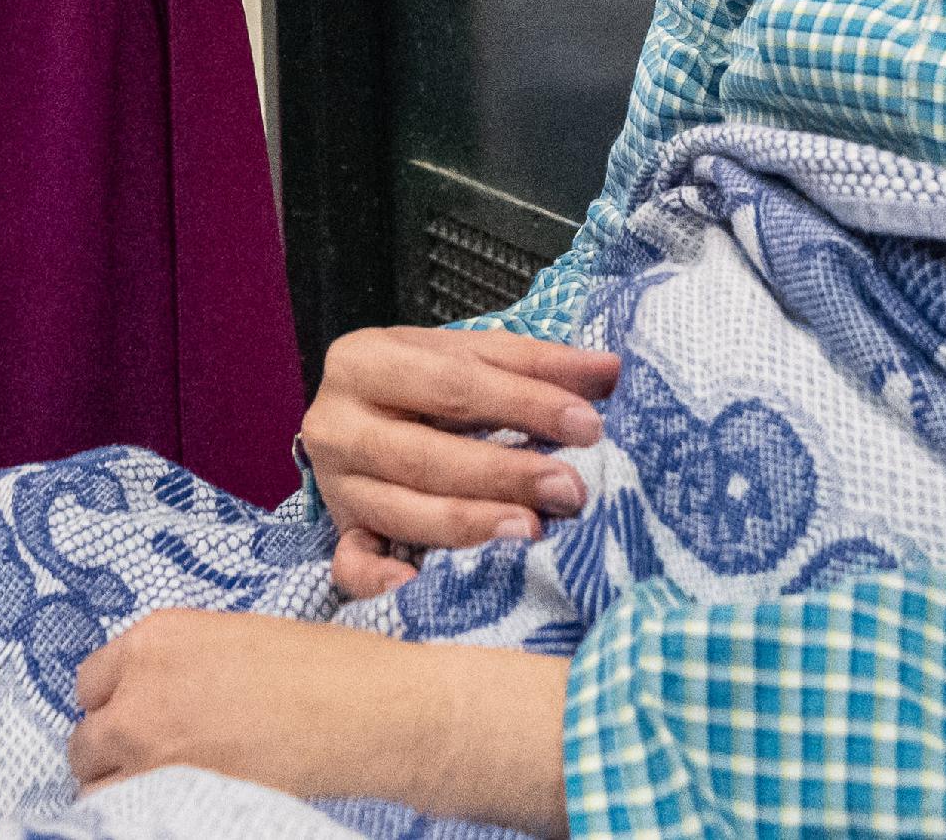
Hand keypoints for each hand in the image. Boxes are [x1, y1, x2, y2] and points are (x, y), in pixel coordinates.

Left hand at [71, 611, 569, 835]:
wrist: (372, 709)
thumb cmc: (325, 669)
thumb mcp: (237, 640)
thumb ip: (182, 666)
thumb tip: (159, 699)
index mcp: (157, 636)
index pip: (94, 682)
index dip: (118, 707)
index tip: (139, 725)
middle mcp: (139, 686)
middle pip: (88, 737)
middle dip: (112, 753)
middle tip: (150, 766)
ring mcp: (152, 745)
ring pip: (97, 784)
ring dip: (121, 789)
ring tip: (162, 794)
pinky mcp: (173, 790)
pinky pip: (126, 815)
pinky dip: (138, 817)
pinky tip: (175, 810)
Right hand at [300, 327, 620, 596]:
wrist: (360, 413)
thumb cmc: (422, 384)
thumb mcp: (469, 359)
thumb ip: (535, 365)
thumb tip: (610, 371)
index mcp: (364, 362)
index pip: (453, 384)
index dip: (524, 404)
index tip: (588, 425)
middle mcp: (336, 424)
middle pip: (425, 455)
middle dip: (504, 474)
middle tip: (570, 490)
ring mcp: (335, 485)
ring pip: (400, 511)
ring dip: (469, 524)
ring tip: (531, 531)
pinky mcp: (339, 534)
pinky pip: (352, 566)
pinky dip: (380, 579)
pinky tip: (418, 586)